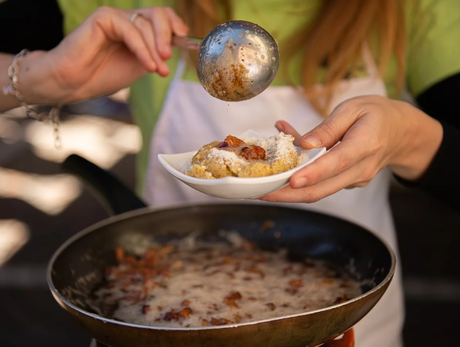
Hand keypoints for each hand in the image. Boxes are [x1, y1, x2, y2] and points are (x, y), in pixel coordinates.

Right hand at [19, 6, 187, 104]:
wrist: (74, 83)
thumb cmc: (103, 76)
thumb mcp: (140, 65)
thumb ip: (156, 53)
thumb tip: (179, 45)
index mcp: (137, 29)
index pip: (162, 17)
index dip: (175, 25)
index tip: (185, 39)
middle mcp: (127, 19)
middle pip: (158, 14)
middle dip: (167, 36)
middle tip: (168, 57)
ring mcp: (115, 17)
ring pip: (145, 24)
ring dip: (155, 50)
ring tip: (157, 70)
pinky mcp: (103, 17)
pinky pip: (130, 29)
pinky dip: (142, 48)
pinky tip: (148, 66)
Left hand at [259, 95, 442, 202]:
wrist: (400, 133)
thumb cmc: (376, 114)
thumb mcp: (354, 108)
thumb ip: (329, 127)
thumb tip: (304, 143)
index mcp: (366, 144)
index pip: (337, 162)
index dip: (313, 173)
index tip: (291, 180)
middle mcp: (361, 168)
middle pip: (323, 188)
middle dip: (289, 194)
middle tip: (260, 193)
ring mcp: (354, 180)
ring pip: (319, 191)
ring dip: (288, 190)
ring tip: (261, 183)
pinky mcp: (347, 182)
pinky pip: (321, 183)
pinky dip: (299, 176)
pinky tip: (282, 161)